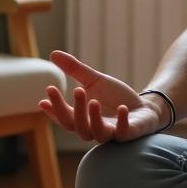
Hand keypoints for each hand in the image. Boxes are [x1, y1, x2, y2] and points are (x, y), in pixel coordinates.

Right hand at [40, 50, 166, 142]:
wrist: (142, 108)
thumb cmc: (115, 97)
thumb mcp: (95, 80)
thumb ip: (75, 70)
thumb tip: (53, 54)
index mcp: (83, 118)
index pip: (64, 118)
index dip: (54, 111)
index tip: (43, 100)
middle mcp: (94, 129)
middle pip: (78, 127)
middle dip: (75, 110)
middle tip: (76, 90)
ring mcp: (111, 133)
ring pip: (97, 133)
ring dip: (94, 118)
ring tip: (94, 101)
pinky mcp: (129, 133)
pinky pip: (123, 133)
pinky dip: (122, 122)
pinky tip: (122, 108)